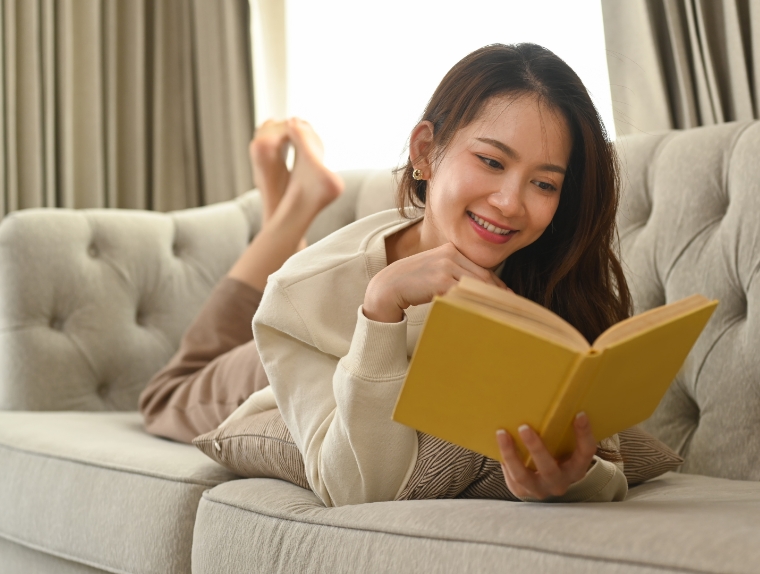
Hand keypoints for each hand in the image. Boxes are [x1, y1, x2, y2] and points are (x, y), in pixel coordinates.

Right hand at [363, 242, 507, 322]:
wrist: (390, 285)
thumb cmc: (415, 282)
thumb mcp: (437, 270)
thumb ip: (456, 274)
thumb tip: (480, 290)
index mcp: (451, 250)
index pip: (482, 269)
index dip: (498, 286)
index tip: (510, 297)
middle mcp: (450, 254)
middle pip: (483, 277)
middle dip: (498, 294)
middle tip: (512, 308)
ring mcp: (445, 266)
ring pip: (476, 286)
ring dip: (489, 300)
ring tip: (501, 313)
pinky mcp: (440, 280)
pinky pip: (463, 294)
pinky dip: (473, 304)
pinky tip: (481, 314)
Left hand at [496, 412, 596, 499]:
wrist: (545, 483)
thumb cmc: (557, 454)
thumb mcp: (564, 447)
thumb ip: (560, 432)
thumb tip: (547, 401)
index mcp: (576, 469)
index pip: (585, 452)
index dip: (584, 434)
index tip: (579, 414)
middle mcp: (559, 482)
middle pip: (548, 468)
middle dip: (536, 449)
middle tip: (524, 427)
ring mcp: (539, 489)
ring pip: (522, 476)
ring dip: (511, 454)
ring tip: (502, 433)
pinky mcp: (521, 491)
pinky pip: (510, 476)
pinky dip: (504, 460)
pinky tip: (498, 443)